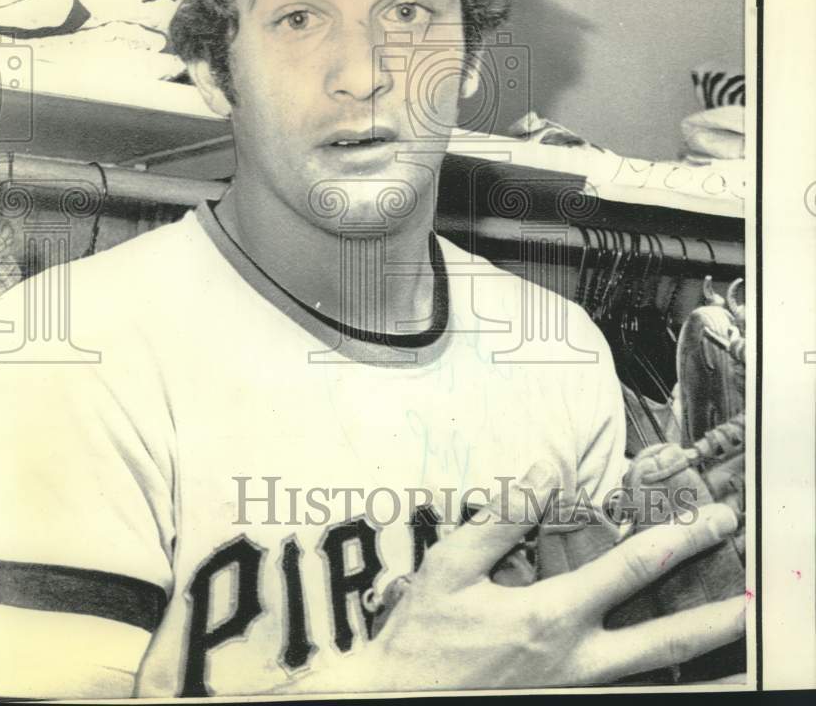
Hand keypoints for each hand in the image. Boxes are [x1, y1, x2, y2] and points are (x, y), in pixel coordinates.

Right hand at [360, 462, 744, 690]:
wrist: (398, 699)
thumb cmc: (424, 635)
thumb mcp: (453, 565)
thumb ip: (505, 516)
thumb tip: (545, 470)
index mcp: (549, 618)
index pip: (630, 572)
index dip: (676, 540)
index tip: (711, 519)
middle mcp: (575, 661)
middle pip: (664, 642)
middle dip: (714, 615)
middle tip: (754, 595)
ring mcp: (574, 690)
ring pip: (653, 675)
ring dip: (697, 653)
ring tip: (734, 631)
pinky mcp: (564, 701)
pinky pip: (624, 688)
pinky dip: (657, 674)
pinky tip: (673, 664)